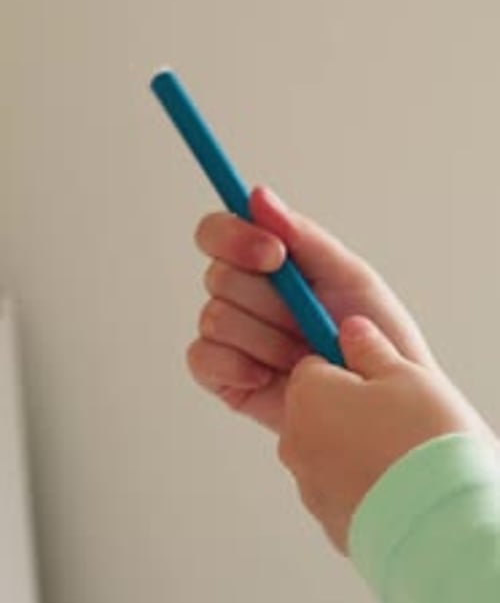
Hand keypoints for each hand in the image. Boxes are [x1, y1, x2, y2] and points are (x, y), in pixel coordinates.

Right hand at [188, 186, 435, 431]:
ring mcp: (230, 335)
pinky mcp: (222, 376)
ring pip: (216, 317)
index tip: (275, 254)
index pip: (219, 231)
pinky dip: (239, 367)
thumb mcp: (350, 277)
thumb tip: (258, 196)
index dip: (235, 237)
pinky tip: (273, 378)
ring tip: (303, 356)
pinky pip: (202, 358)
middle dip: (270, 302)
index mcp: (269, 261)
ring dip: (267, 339)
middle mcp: (243, 293)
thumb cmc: (376, 336)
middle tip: (307, 322)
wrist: (383, 406)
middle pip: (218, 275)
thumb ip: (303, 236)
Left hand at [277, 315, 494, 554]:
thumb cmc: (423, 445)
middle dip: (350, 407)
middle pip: (317, 408)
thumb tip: (351, 331)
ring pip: (330, 449)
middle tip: (398, 414)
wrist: (441, 527)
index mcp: (307, 395)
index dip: (348, 366)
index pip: (313, 364)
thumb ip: (369, 348)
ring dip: (357, 445)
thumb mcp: (405, 375)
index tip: (376, 375)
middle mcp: (295, 441)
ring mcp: (309, 486)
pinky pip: (341, 487)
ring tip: (403, 451)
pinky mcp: (329, 521)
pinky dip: (363, 482)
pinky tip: (398, 482)